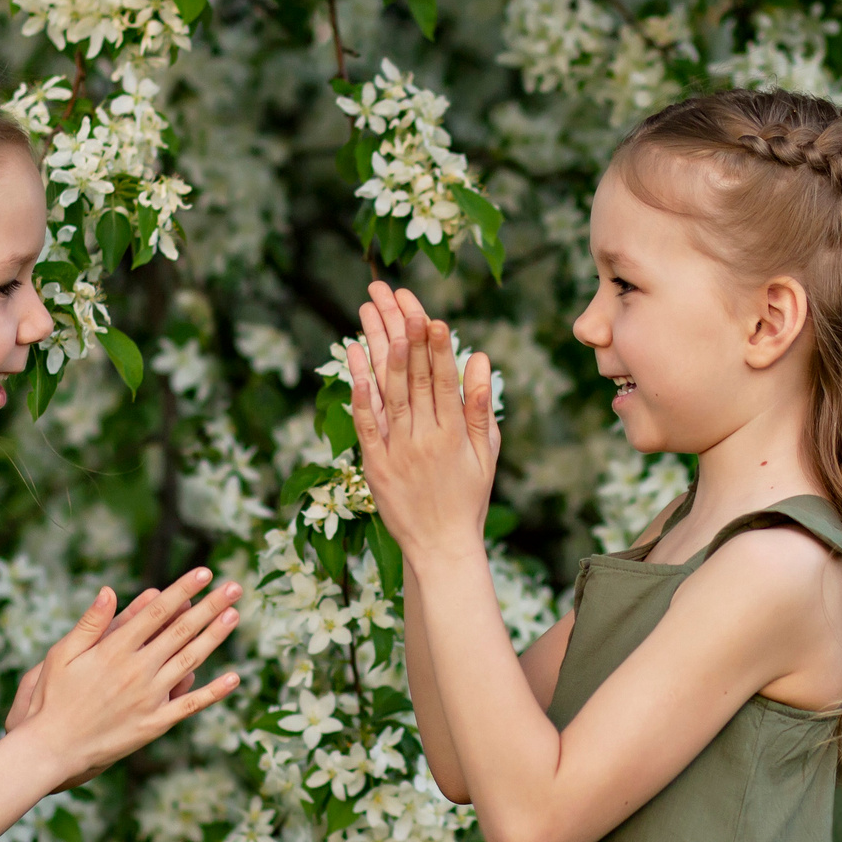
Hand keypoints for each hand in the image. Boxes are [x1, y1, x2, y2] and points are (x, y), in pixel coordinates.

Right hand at [11, 569, 243, 785]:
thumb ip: (90, 623)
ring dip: (215, 637)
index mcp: (115, 649)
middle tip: (234, 588)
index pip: (157, 612)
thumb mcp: (62, 654)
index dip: (183, 590)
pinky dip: (213, 692)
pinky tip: (234, 678)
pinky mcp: (154, 723)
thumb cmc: (53, 697)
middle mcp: (137, 670)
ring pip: (190, 661)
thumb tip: (109, 590)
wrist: (53, 747)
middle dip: (210, 606)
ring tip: (235, 615)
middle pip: (181, 631)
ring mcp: (149, 697)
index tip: (204, 573)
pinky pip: (189, 705)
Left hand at [347, 282, 498, 560]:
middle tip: (393, 294)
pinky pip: (364, 420)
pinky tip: (355, 356)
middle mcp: (424, 437)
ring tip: (371, 309)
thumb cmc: (468, 499)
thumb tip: (480, 359)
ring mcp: (396, 449)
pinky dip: (359, 388)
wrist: (441, 547)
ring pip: (387, 389)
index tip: (430, 313)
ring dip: (379, 346)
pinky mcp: (374, 463)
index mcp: (455, 433)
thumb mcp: (486, 454)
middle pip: (412, 374)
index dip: (436, 345)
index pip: (443, 379)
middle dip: (403, 330)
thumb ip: (481, 406)